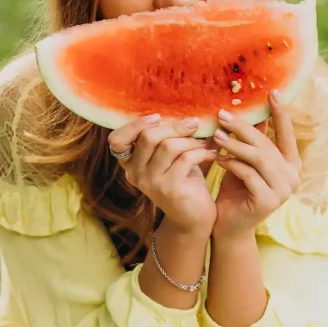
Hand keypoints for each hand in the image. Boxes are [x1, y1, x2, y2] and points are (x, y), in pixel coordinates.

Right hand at [108, 115, 216, 233]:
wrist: (194, 217)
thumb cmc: (183, 181)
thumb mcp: (169, 157)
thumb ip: (164, 137)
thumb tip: (179, 109)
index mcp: (130, 164)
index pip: (116, 140)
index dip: (135, 125)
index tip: (157, 117)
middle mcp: (135, 174)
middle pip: (148, 136)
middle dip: (174, 126)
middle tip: (194, 124)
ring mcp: (150, 183)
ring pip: (168, 146)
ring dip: (190, 141)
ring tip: (203, 144)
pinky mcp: (169, 189)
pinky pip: (185, 158)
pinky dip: (201, 152)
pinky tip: (211, 155)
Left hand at [212, 90, 300, 238]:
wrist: (230, 225)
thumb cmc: (237, 190)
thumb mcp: (245, 161)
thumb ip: (252, 140)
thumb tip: (249, 109)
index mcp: (292, 165)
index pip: (287, 134)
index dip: (281, 113)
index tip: (273, 92)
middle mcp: (293, 177)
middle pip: (266, 144)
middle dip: (243, 128)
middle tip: (222, 115)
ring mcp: (283, 190)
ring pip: (258, 158)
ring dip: (234, 144)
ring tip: (216, 135)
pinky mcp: (268, 201)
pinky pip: (248, 174)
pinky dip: (231, 164)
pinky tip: (217, 158)